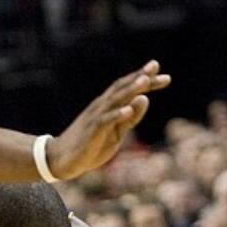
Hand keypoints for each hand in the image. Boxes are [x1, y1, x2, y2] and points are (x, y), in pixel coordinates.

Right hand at [48, 61, 170, 179]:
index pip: (128, 89)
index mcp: (108, 106)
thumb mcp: (117, 133)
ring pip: (114, 100)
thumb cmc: (91, 145)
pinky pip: (104, 121)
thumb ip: (130, 118)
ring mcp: (95, 118)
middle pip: (122, 88)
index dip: (145, 81)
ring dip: (129, 90)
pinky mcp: (91, 131)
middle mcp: (102, 106)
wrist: (61, 160)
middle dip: (139, 78)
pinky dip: (117, 115)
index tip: (165, 76)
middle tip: (155, 67)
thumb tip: (145, 99)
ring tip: (145, 82)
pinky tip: (128, 110)